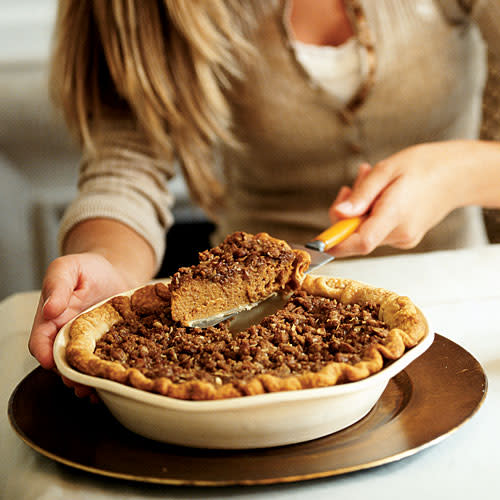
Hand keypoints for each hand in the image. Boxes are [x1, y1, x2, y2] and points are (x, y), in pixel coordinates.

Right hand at [28, 253, 131, 398]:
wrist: (115, 271)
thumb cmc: (88, 268)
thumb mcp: (67, 268)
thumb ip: (57, 286)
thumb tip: (49, 309)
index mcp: (51, 319)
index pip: (40, 342)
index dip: (44, 354)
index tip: (51, 363)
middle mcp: (67, 334)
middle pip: (61, 362)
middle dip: (67, 375)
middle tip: (78, 383)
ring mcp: (87, 342)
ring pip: (82, 367)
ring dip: (86, 380)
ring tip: (95, 388)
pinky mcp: (106, 345)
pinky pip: (103, 362)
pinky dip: (105, 374)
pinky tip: (112, 382)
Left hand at [327, 142, 476, 256]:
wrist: (459, 174)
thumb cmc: (424, 166)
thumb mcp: (387, 170)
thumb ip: (362, 194)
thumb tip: (338, 215)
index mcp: (395, 215)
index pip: (360, 242)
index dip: (335, 244)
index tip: (316, 242)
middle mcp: (400, 233)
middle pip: (356, 235)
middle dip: (346, 213)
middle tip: (354, 184)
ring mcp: (404, 238)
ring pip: (365, 230)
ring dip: (359, 208)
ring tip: (371, 180)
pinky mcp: (405, 238)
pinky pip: (376, 229)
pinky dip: (370, 212)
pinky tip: (380, 192)